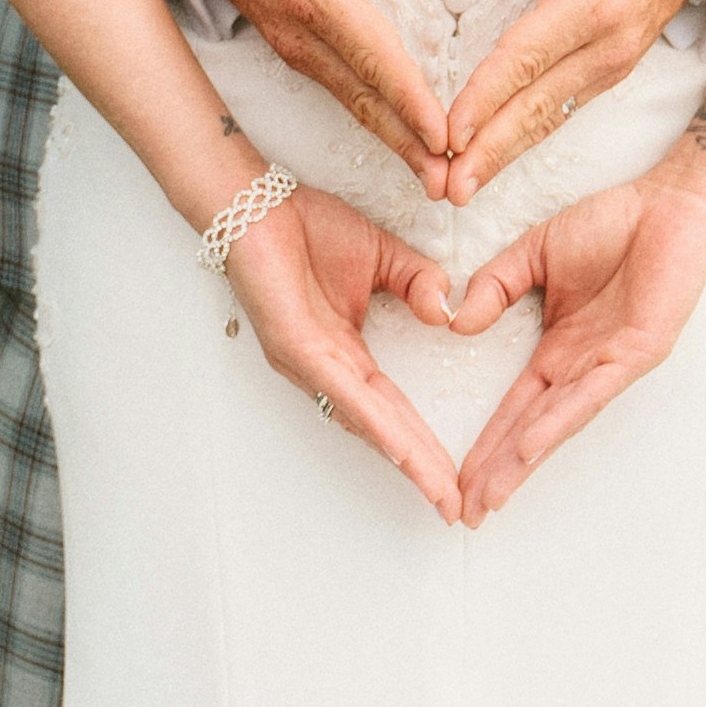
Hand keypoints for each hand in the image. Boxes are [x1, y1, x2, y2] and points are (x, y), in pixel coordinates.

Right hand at [177, 0, 462, 183]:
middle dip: (407, 145)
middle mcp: (300, 31)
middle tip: (449, 185)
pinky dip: (375, 121)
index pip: (374, 56)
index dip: (410, 100)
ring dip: (393, 142)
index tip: (444, 136)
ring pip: (352, 104)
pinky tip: (402, 140)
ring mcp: (292, 48)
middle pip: (362, 99)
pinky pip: (341, 93)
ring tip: (434, 177)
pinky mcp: (294, 52)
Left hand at [222, 178, 464, 523]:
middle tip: (451, 504)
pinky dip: (375, 422)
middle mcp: (323, 368)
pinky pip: (345, 391)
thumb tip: (447, 310)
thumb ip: (418, 282)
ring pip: (366, 420)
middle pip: (381, 428)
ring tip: (437, 488)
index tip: (451, 473)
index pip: (391, 406)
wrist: (253, 202)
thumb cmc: (304, 227)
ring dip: (405, 456)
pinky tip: (400, 447)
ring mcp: (308, 362)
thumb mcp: (383, 255)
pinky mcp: (296, 346)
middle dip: (420, 467)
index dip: (422, 442)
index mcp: (341, 352)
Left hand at [432, 0, 705, 203]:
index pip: (527, 57)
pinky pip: (563, 110)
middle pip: (539, 107)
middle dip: (491, 151)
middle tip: (448, 188)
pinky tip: (495, 156)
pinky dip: (526, 137)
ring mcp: (616, 62)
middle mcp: (609, 43)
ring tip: (462, 189)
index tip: (450, 133)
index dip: (486, 97)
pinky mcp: (613, 70)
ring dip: (505, 154)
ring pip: (551, 118)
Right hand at [448, 168, 705, 524]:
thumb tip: (458, 322)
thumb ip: (495, 284)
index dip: (486, 443)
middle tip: (467, 511)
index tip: (457, 476)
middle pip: (532, 429)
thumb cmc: (614, 226)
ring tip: (492, 493)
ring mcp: (611, 364)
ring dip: (524, 460)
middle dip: (499, 471)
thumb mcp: (534, 253)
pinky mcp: (637, 352)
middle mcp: (584, 366)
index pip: (516, 407)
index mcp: (561, 349)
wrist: (670, 204)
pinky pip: (592, 392)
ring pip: (560, 422)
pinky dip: (560, 419)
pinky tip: (532, 445)